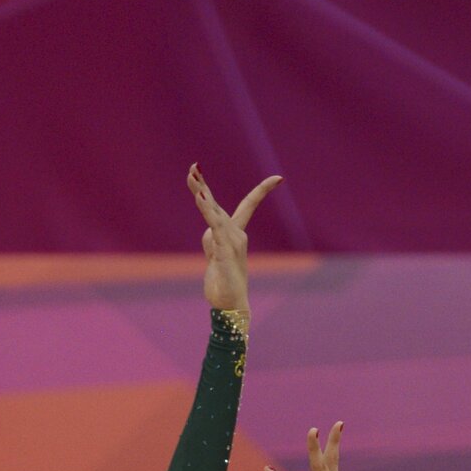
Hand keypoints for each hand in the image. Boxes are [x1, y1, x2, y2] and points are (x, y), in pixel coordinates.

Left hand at [189, 163, 280, 317]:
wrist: (230, 304)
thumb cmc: (224, 283)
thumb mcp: (215, 257)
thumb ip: (212, 241)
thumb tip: (209, 231)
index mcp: (234, 234)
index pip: (249, 206)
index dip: (261, 191)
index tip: (278, 178)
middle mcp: (235, 234)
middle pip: (217, 204)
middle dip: (203, 184)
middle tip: (193, 166)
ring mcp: (230, 242)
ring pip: (214, 213)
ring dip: (202, 194)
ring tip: (192, 176)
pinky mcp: (224, 251)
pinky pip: (214, 227)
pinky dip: (207, 212)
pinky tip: (200, 198)